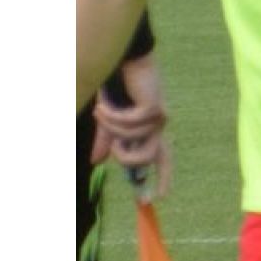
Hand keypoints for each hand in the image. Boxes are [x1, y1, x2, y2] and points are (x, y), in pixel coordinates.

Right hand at [92, 56, 172, 198]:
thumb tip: (97, 163)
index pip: (163, 159)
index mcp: (151, 130)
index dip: (164, 179)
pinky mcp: (155, 107)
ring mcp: (159, 117)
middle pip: (152, 158)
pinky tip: (103, 105)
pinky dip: (111, 117)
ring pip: (135, 142)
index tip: (156, 200)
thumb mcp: (109, 120)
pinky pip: (129, 125)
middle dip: (128, 159)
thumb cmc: (118, 89)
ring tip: (102, 113)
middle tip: (112, 148)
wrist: (125, 61)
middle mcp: (160, 126)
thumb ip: (105, 140)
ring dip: (112, 131)